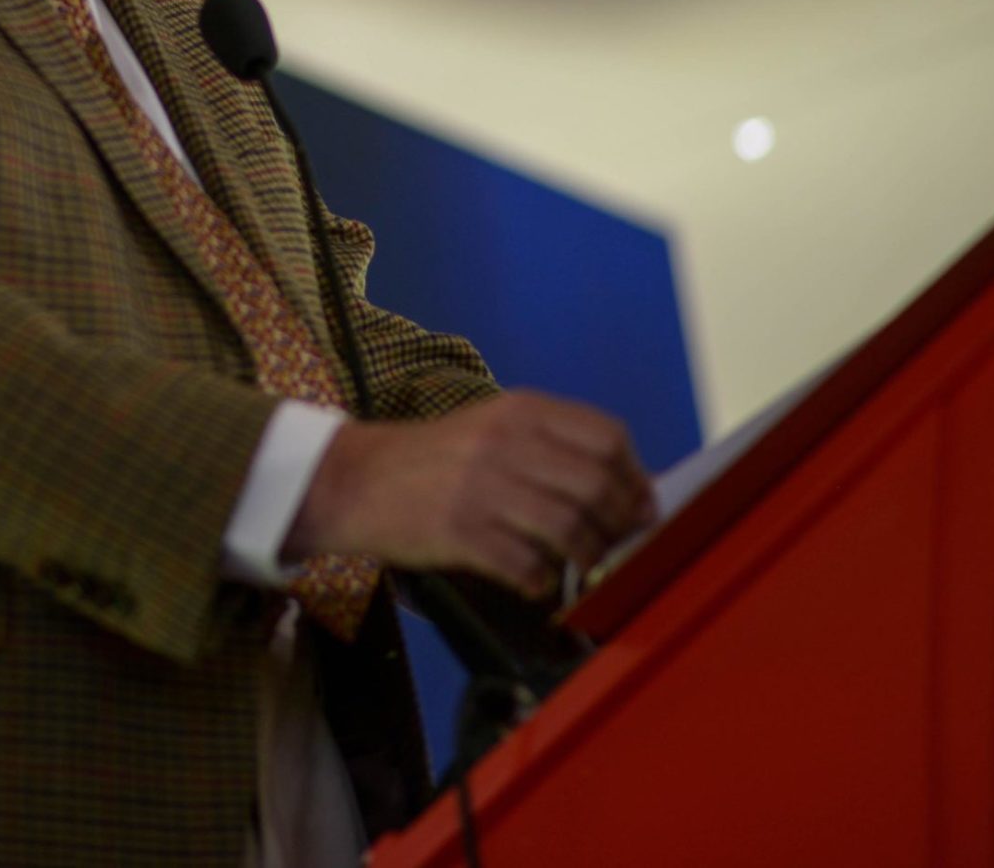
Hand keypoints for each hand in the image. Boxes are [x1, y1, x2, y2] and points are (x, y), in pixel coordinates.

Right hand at [283, 393, 656, 598]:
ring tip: (579, 568)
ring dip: (587, 557)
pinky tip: (537, 582)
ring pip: (569, 527)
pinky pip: (526, 565)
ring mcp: (481, 487)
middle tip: (617, 545)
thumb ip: (552, 448)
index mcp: (520, 410)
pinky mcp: (459, 531)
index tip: (640, 507)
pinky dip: (543, 581)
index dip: (634, 478)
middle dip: (619, 524)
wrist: (353, 479)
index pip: (607, 437)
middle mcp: (505, 442)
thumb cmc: (433, 460)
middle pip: (596, 484)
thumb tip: (626, 491)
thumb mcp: (492, 429)